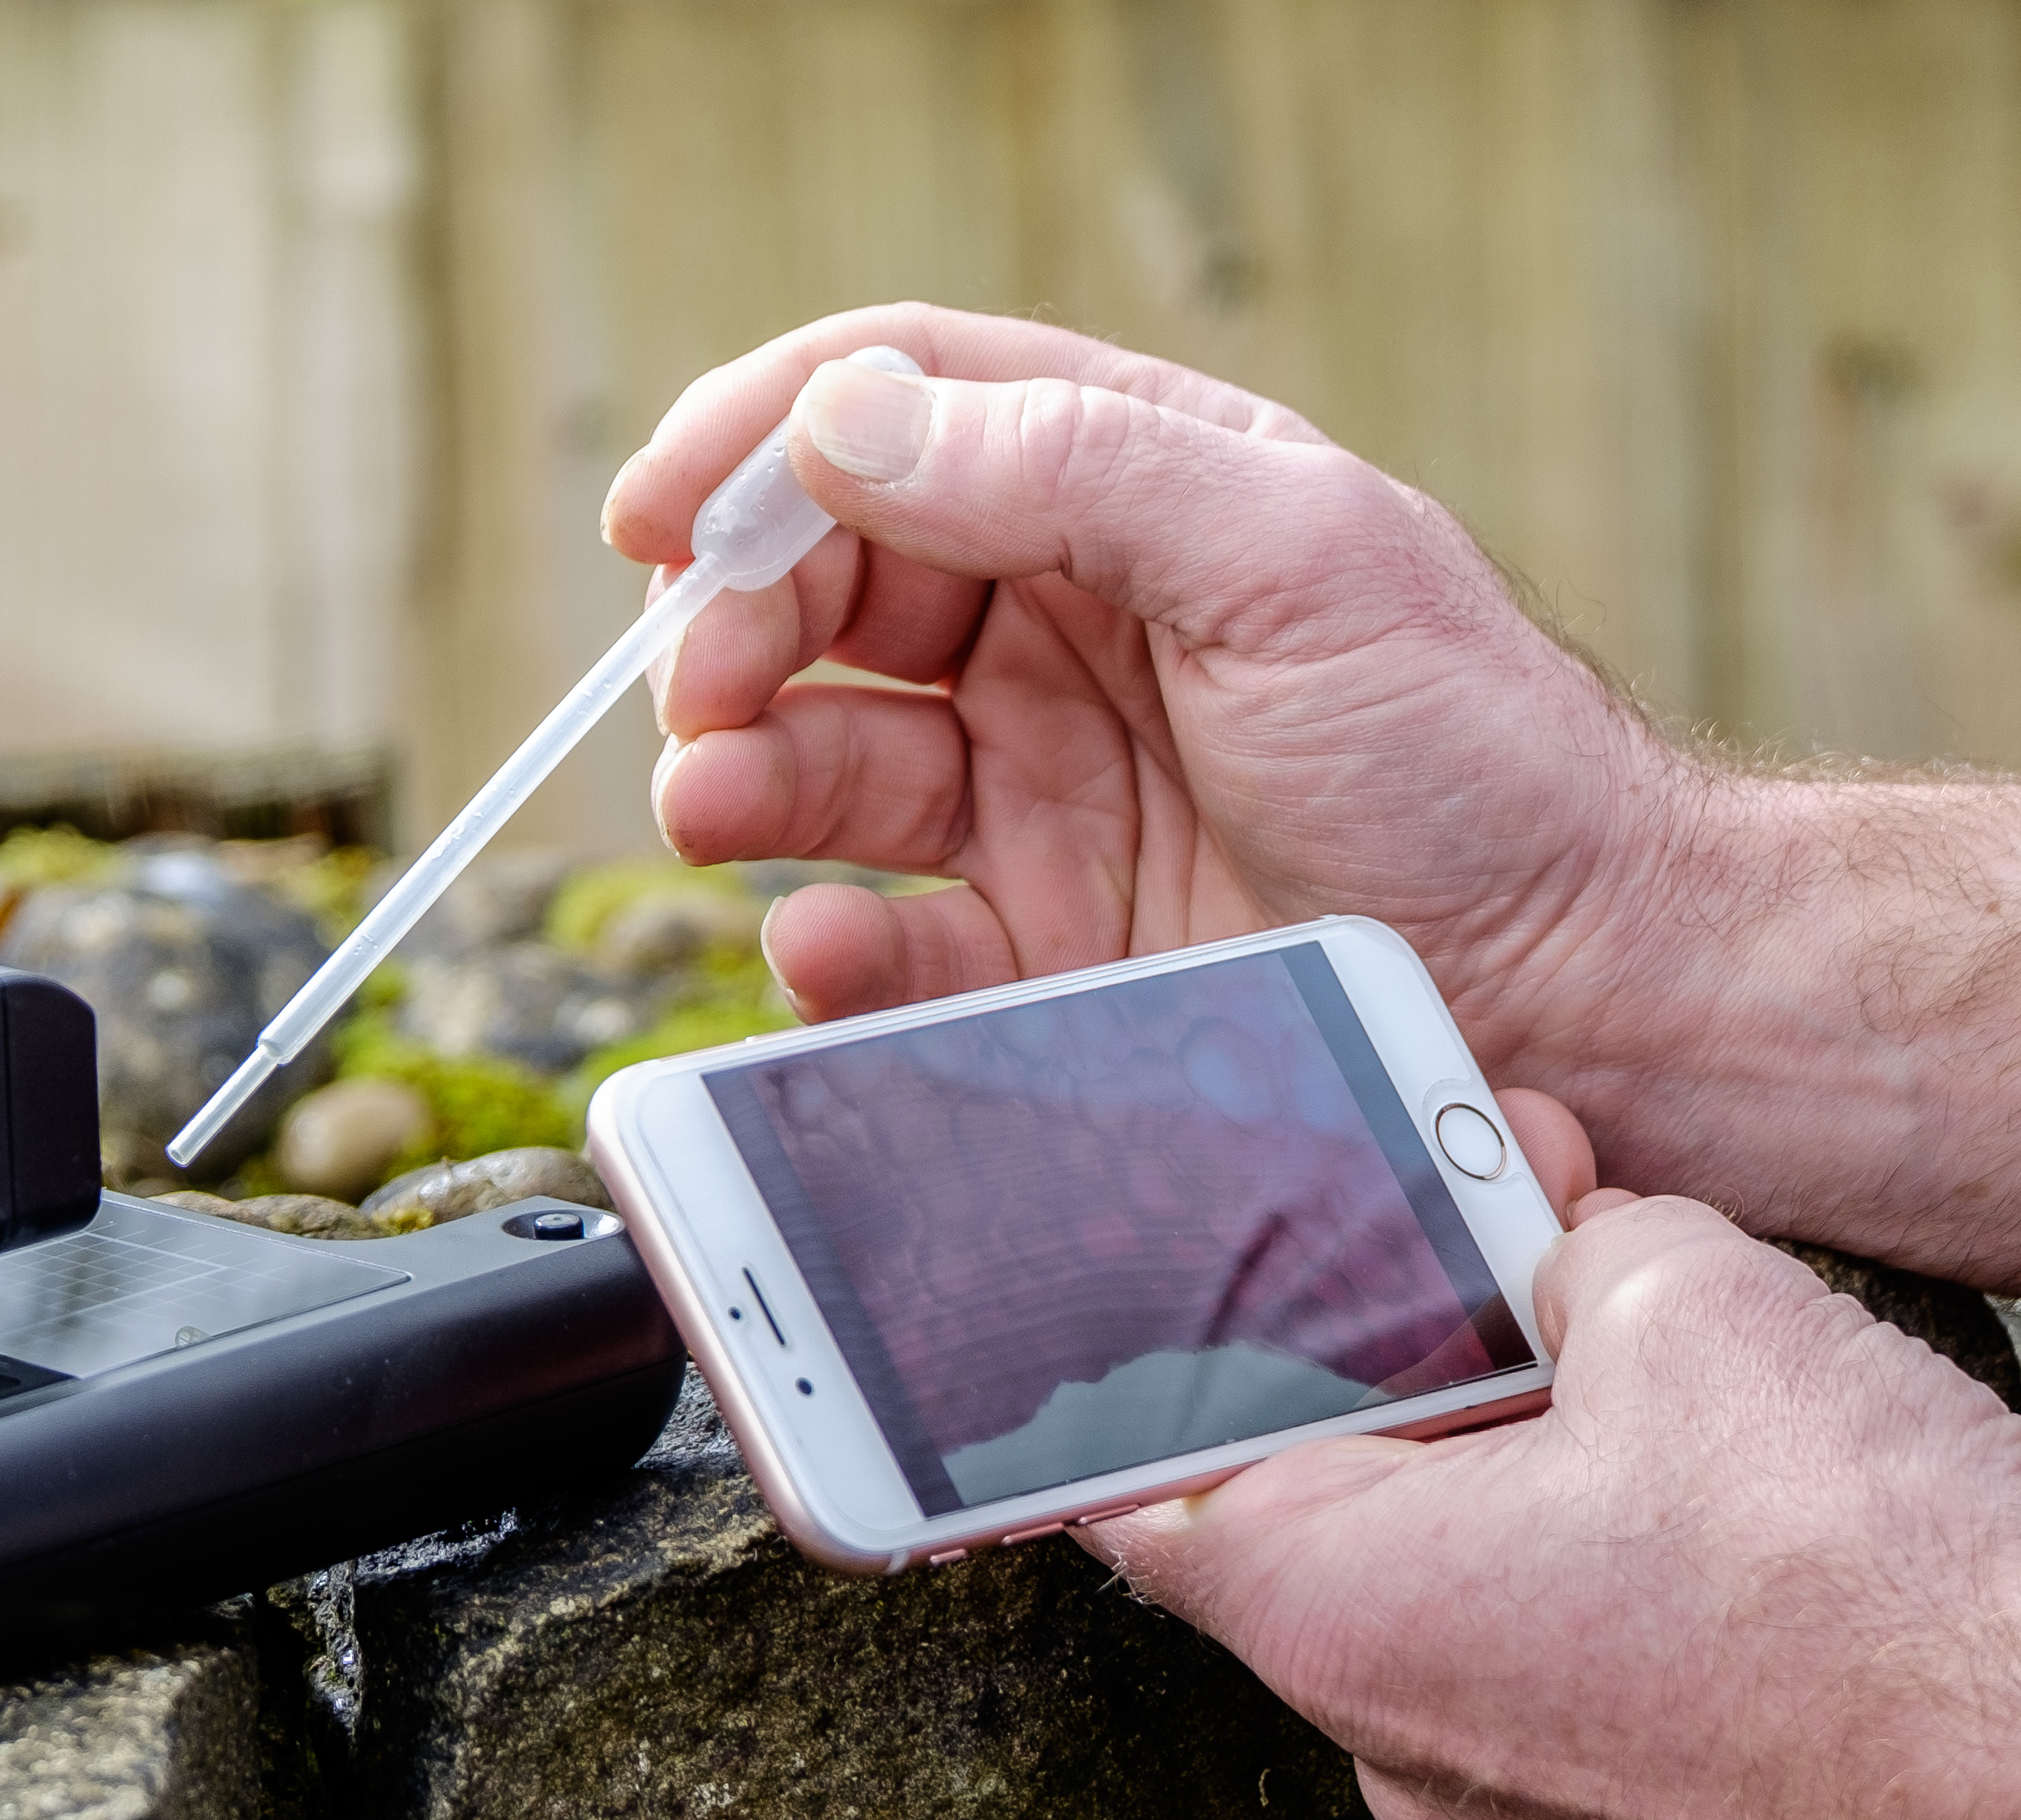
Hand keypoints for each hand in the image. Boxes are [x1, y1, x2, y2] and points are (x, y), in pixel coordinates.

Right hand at [603, 303, 2020, 1286]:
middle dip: (727, 627)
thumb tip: (845, 420)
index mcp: (1124, 491)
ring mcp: (1037, 785)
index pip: (892, 413)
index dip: (754, 441)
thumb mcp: (1291, 556)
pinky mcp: (1036, 940)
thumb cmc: (1476, 752)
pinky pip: (877, 935)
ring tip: (711, 804)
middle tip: (694, 694)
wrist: (1585, 989)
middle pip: (821, 587)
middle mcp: (1060, 626)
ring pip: (819, 757)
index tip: (651, 511)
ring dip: (737, 772)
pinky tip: (819, 946)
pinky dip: (817, 945)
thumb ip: (1070, 469)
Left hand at [1086, 1176, 2020, 1819]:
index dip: (1138, 1371)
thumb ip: (1559, 1240)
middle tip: (1452, 1241)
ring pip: (1428, 1569)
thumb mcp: (1681, 1302)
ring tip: (1589, 1322)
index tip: (1153, 1288)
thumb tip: (1552, 1221)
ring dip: (1487, 1442)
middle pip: (1294, 1507)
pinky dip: (1563, 1536)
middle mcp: (1382, 1729)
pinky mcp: (1613, 1803)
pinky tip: (1667, 1448)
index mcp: (1330, 1613)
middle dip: (1370, 1361)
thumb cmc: (1865, 1568)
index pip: (1130, 1488)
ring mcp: (1498, 1788)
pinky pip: (1531, 1640)